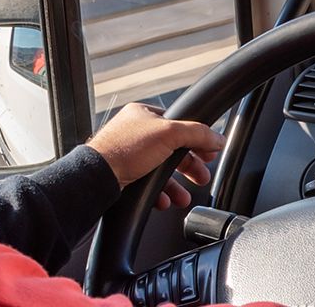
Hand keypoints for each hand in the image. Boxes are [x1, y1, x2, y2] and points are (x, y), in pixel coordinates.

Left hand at [87, 103, 226, 209]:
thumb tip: (217, 138)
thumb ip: (198, 133)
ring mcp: (129, 155)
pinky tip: (165, 200)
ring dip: (175, 185)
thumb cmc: (124, 149)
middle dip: (189, 167)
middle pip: (173, 149)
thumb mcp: (170, 133)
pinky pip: (149, 184)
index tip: (209, 152)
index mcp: (144, 115)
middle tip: (201, 176)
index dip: (196, 139)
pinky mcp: (124, 174)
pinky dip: (159, 193)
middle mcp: (135, 133)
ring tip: (184, 196)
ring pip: (161, 170)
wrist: (97, 177)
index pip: (179, 124)